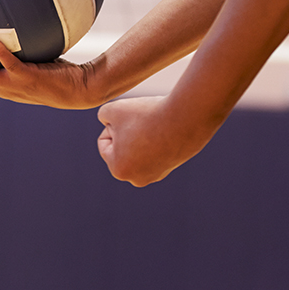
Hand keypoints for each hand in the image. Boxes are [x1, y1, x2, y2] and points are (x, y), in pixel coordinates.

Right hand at [0, 37, 98, 108]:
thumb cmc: (59, 73)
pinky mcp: (30, 79)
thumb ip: (20, 45)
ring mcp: (15, 85)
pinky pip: (11, 65)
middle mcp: (3, 87)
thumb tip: (12, 17)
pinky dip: (0, 53)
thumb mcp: (34, 57)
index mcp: (0, 84)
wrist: (82, 90)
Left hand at [97, 95, 213, 186]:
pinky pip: (154, 148)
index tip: (130, 118)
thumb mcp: (112, 109)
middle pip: (121, 147)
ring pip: (138, 147)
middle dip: (127, 132)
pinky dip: (156, 137)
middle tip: (142, 122)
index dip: (114, 124)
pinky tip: (165, 129)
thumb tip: (108, 124)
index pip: (105, 141)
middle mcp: (137, 179)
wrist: (186, 117)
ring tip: (153, 125)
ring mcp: (156, 175)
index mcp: (119, 170)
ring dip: (141, 134)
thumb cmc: (146, 114)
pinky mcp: (171, 167)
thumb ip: (102, 117)